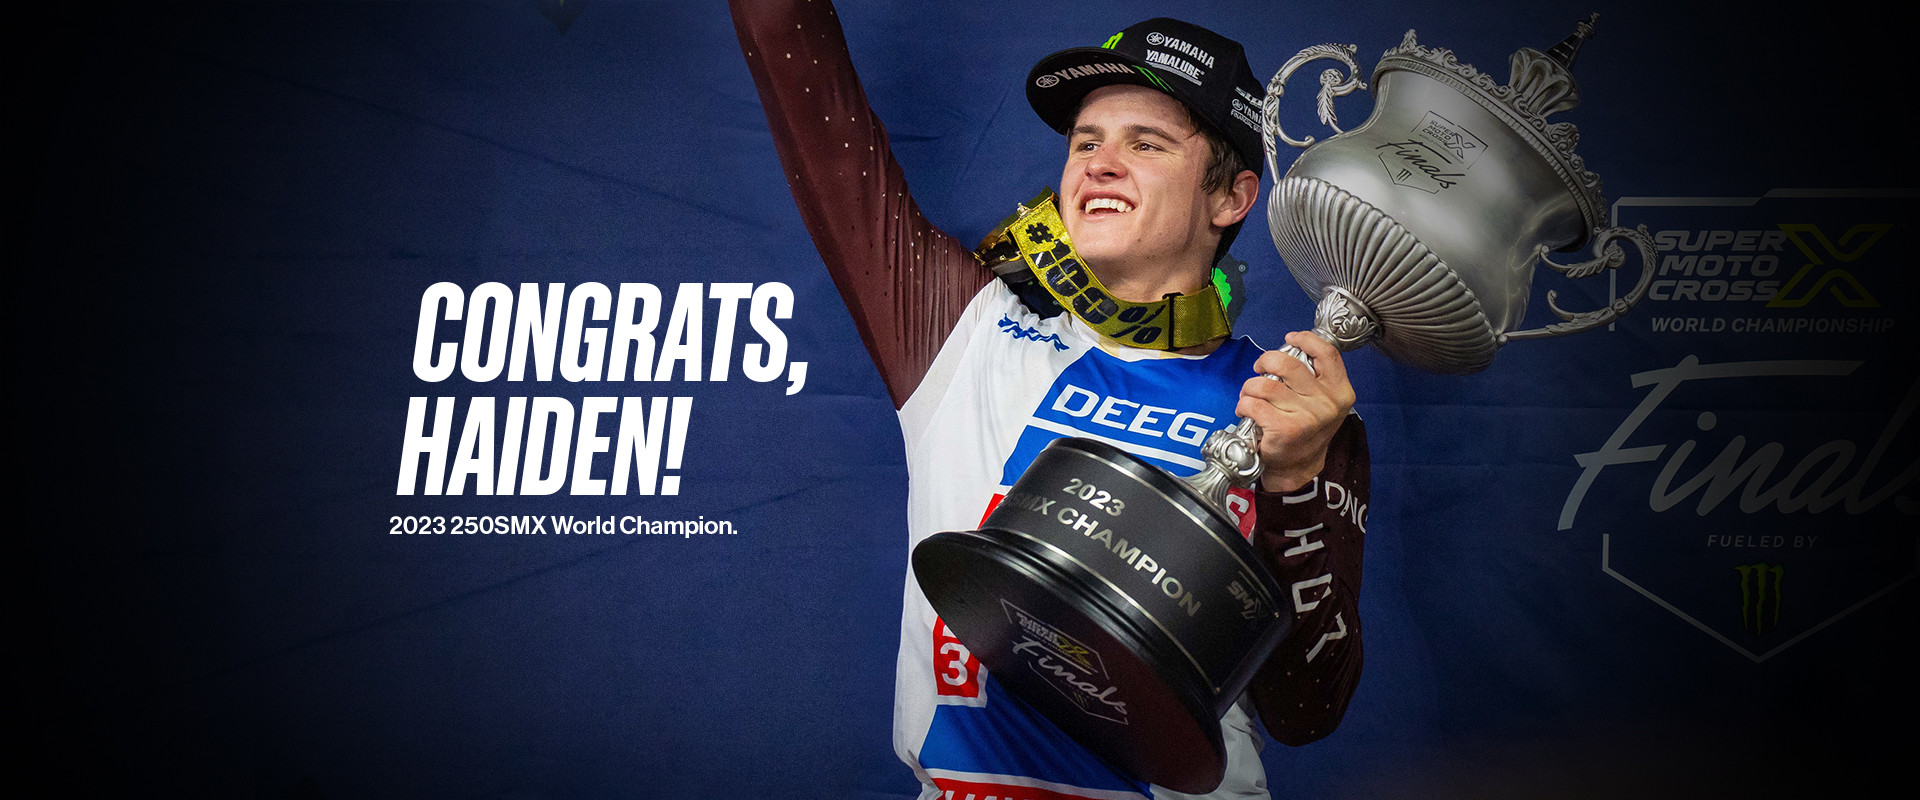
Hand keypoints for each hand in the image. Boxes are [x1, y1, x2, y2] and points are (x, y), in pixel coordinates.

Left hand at [1235, 331, 1355, 492]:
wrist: (1299, 467)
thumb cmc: (1305, 428)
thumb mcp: (1322, 402)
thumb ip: (1314, 377)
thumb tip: (1292, 347)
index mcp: (1339, 392)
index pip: (1328, 354)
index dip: (1307, 340)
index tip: (1291, 338)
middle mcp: (1326, 404)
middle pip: (1288, 363)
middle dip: (1266, 361)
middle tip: (1260, 368)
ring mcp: (1306, 417)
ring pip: (1265, 383)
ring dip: (1250, 387)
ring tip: (1250, 395)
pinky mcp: (1284, 430)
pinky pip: (1254, 404)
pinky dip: (1243, 405)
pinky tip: (1246, 411)